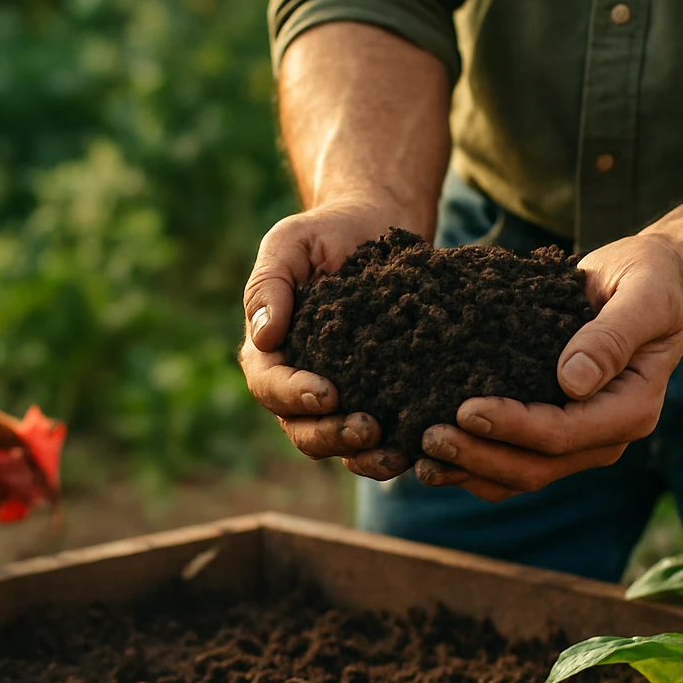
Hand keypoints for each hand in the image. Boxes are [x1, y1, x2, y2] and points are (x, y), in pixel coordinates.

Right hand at [240, 197, 430, 480]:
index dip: (293, 395)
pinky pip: (377, 437)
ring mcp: (336, 396)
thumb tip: (263, 336)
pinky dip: (393, 448)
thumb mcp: (289, 243)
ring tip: (396, 451)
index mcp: (268, 350)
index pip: (269, 385)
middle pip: (301, 428)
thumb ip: (269, 285)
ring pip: (338, 443)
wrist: (377, 227)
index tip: (328, 392)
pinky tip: (419, 446)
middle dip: (330, 435)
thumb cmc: (327, 232)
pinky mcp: (376, 398)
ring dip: (362, 455)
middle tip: (367, 429)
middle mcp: (296, 382)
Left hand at [414, 235, 682, 500]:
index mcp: (632, 409)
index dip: (513, 427)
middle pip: (536, 466)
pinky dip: (474, 464)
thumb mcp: (643, 296)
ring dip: (470, 469)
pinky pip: (512, 462)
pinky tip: (433, 455)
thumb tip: (573, 381)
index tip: (465, 409)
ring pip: (520, 475)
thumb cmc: (648, 282)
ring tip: (421, 455)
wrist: (649, 283)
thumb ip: (612, 336)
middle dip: (480, 456)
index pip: (564, 432)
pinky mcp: (556, 434)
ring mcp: (581, 442)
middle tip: (428, 437)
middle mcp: (607, 436)